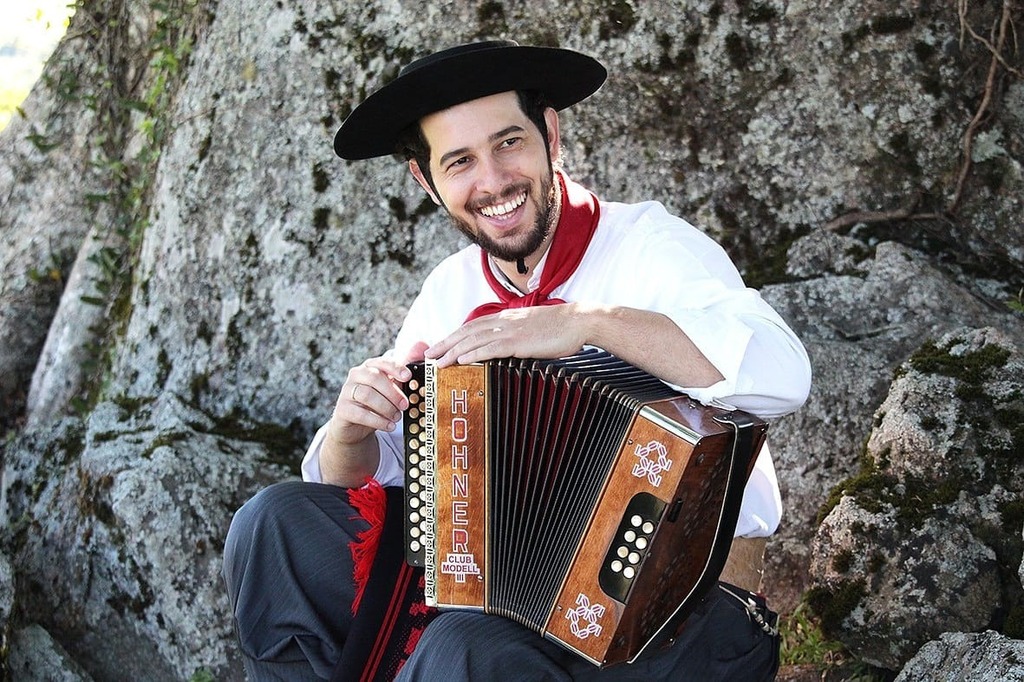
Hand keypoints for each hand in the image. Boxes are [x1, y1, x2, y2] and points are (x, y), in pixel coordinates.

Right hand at [320, 342, 426, 485]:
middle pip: (374, 378)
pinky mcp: (342, 409)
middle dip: (393, 392)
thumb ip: (406, 368)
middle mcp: (356, 376)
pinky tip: (389, 426)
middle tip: (406, 405)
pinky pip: (359, 413)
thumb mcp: (393, 387)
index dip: (396, 368)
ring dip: (386, 408)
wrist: (356, 426)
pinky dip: (377, 420)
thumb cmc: (378, 402)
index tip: (408, 376)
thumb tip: (422, 345)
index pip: (382, 362)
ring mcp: (346, 392)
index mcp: (370, 366)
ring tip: (397, 417)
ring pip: (366, 395)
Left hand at [424, 304, 588, 366]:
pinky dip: (472, 354)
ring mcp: (511, 331)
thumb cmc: (562, 327)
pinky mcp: (519, 342)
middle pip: (467, 331)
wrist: (580, 320)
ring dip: (452, 350)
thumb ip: (519, 334)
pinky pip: (490, 348)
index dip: (455, 335)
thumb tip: (510, 347)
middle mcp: (505, 321)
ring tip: (437, 361)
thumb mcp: (535, 327)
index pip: (474, 325)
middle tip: (429, 355)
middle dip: (445, 343)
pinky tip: (460, 361)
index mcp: (508, 317)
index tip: (441, 344)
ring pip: (473, 339)